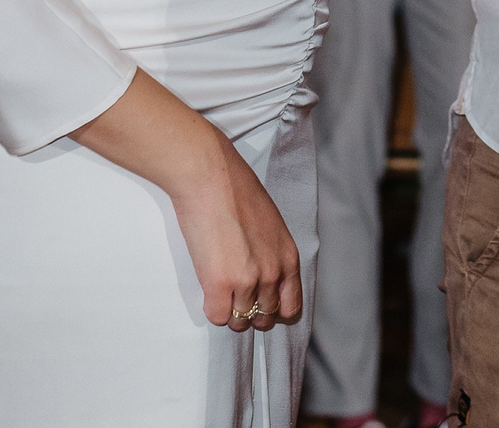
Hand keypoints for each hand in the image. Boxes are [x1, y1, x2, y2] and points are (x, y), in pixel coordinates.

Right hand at [164, 129, 301, 334]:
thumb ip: (271, 253)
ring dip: (229, 311)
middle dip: (249, 312)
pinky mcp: (219, 283)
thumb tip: (262, 274)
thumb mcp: (270, 224)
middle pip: (264, 317)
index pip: (291, 307)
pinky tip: (207, 289)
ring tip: (219, 291)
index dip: (274, 311)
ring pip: (239, 321)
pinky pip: (217, 316)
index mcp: (288, 258)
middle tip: (234, 296)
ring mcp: (247, 281)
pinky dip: (212, 308)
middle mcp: (273, 273)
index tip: (260, 305)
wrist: (209, 176)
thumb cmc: (236, 191)